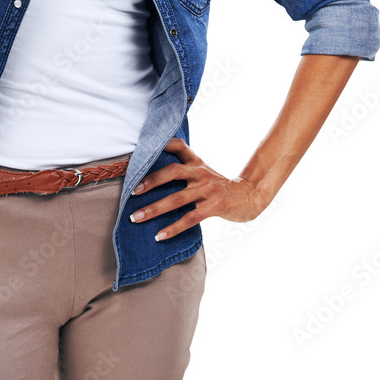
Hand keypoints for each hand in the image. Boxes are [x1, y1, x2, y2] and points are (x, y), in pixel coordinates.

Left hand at [129, 137, 267, 240]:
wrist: (248, 197)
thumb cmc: (218, 186)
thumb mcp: (203, 172)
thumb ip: (184, 169)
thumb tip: (153, 173)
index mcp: (196, 162)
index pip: (178, 146)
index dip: (161, 144)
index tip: (141, 149)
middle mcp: (200, 172)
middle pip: (172, 172)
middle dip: (150, 182)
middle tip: (132, 191)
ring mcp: (208, 189)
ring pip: (177, 199)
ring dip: (154, 209)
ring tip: (136, 217)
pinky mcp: (214, 206)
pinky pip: (190, 218)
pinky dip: (173, 228)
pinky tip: (159, 236)